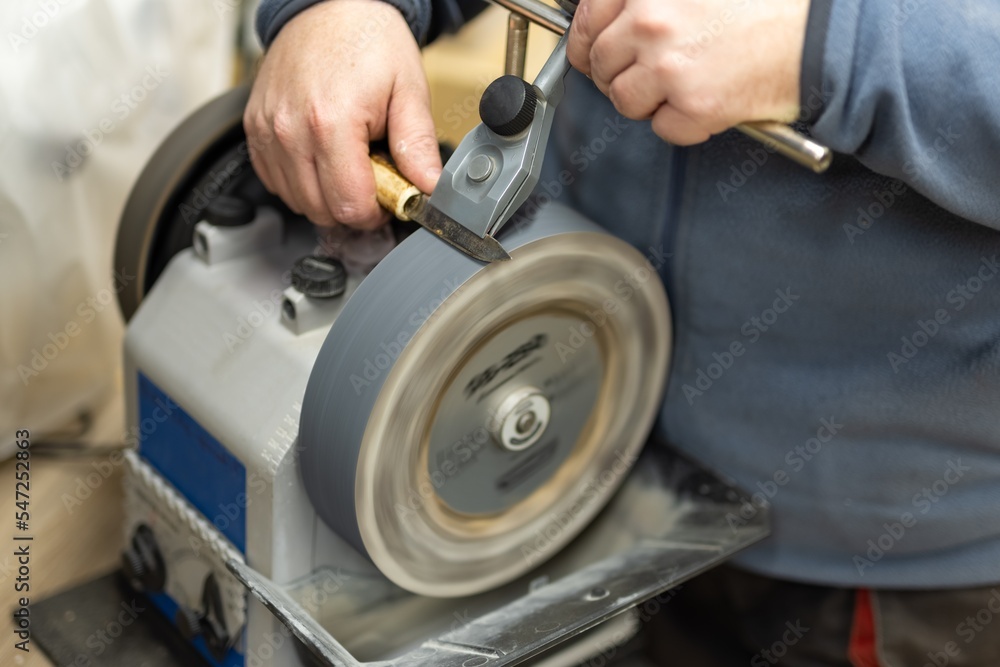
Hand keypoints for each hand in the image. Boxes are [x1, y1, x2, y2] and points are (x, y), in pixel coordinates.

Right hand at [244, 0, 439, 227]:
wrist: (331, 5)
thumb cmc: (370, 41)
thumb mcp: (409, 90)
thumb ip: (418, 145)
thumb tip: (429, 189)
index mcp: (331, 123)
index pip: (350, 205)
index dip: (375, 212)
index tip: (388, 198)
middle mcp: (291, 130)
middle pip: (322, 210)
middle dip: (352, 207)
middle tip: (372, 179)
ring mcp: (267, 130)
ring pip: (297, 201)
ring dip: (326, 197)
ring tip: (348, 164)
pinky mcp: (254, 129)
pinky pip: (274, 181)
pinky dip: (300, 183)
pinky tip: (322, 159)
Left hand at [567, 0, 808, 144]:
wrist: (818, 37)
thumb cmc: (768, 7)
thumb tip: (613, 19)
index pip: (587, 20)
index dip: (586, 43)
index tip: (591, 53)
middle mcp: (652, 22)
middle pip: (601, 65)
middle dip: (619, 75)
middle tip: (648, 75)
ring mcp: (669, 66)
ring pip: (625, 100)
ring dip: (648, 101)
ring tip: (682, 85)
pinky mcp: (692, 104)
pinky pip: (662, 128)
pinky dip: (682, 123)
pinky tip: (706, 100)